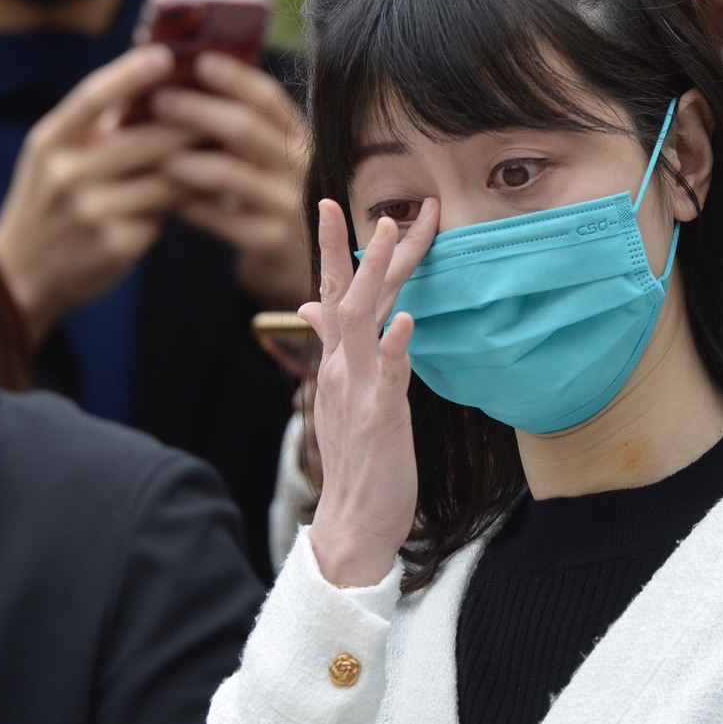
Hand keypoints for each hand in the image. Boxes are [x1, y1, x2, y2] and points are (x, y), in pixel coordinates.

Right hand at [0, 44, 198, 343]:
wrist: (20, 278)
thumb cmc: (47, 204)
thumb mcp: (52, 157)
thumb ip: (93, 126)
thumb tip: (151, 83)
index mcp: (50, 142)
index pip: (93, 97)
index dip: (131, 74)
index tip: (168, 55)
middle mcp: (67, 174)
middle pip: (146, 139)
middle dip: (193, 124)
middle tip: (228, 109)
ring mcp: (92, 212)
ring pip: (167, 179)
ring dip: (200, 165)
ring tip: (229, 150)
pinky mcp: (116, 246)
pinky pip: (164, 215)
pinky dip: (183, 204)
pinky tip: (204, 196)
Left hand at [152, 52, 312, 310]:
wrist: (301, 266)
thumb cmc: (268, 201)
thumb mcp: (268, 161)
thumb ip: (241, 128)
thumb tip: (183, 80)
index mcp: (299, 138)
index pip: (268, 98)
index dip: (234, 77)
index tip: (198, 61)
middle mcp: (302, 167)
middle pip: (246, 129)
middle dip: (197, 110)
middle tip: (158, 101)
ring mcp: (288, 205)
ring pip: (230, 174)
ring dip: (186, 159)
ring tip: (154, 153)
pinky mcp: (269, 241)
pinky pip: (218, 218)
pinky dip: (187, 204)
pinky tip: (162, 197)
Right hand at [299, 200, 436, 587]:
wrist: (351, 522)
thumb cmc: (358, 461)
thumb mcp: (342, 398)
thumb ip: (335, 350)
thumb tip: (313, 309)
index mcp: (337, 362)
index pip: (335, 294)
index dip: (339, 250)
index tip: (341, 207)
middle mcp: (342, 368)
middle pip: (341, 294)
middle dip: (347, 245)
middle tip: (353, 200)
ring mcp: (358, 389)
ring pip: (359, 319)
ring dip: (375, 273)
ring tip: (392, 230)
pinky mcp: (379, 416)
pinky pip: (389, 374)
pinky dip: (397, 344)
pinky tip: (409, 320)